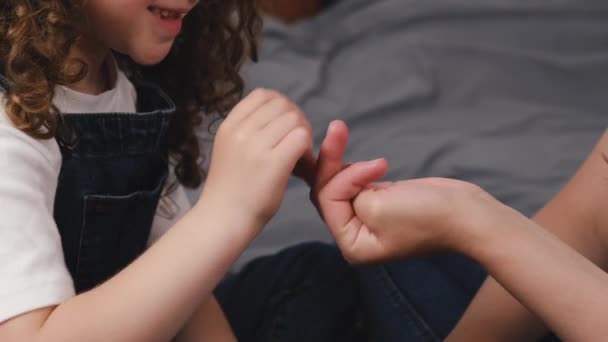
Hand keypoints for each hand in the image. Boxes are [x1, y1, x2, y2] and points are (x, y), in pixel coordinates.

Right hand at [198, 89, 312, 230]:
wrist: (223, 219)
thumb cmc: (230, 189)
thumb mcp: (230, 149)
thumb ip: (248, 130)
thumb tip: (282, 115)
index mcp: (229, 125)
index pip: (263, 95)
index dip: (281, 106)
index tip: (284, 127)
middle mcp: (241, 131)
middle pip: (282, 105)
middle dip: (296, 120)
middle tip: (296, 144)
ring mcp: (257, 146)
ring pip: (294, 119)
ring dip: (304, 134)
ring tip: (299, 156)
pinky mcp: (274, 162)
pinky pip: (301, 137)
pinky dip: (307, 148)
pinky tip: (301, 164)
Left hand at [313, 121, 496, 263]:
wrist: (467, 213)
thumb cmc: (425, 215)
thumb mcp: (374, 206)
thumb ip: (346, 192)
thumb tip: (339, 178)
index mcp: (352, 245)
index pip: (328, 202)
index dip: (344, 178)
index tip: (379, 165)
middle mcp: (356, 235)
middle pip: (329, 192)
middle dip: (332, 161)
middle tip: (338, 127)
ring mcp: (368, 219)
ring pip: (341, 184)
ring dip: (341, 159)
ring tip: (341, 129)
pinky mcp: (381, 203)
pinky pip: (357, 183)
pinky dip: (356, 167)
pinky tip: (363, 157)